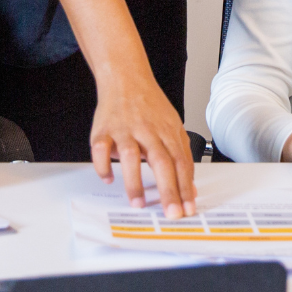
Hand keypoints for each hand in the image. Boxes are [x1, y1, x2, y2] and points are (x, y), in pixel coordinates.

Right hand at [90, 69, 197, 217]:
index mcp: (167, 130)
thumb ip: (180, 155)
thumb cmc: (149, 105)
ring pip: (131, 157)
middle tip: (171, 213)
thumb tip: (190, 187)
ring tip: (139, 203)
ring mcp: (124, 129)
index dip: (185, 186)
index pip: (180, 162)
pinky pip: (101, 150)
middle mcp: (147, 130)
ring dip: (135, 182)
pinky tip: (108, 178)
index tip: (188, 208)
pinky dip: (103, 166)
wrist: (125, 77)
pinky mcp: (103, 130)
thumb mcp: (172, 125)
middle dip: (168, 190)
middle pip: (161, 161)